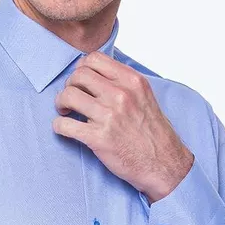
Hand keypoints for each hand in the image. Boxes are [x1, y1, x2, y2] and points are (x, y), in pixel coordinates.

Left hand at [52, 52, 193, 202]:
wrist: (164, 165)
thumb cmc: (154, 134)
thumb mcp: (146, 97)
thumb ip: (124, 84)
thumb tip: (96, 76)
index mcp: (132, 81)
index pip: (94, 59)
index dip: (81, 69)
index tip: (81, 82)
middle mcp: (121, 95)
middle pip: (78, 75)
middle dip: (69, 86)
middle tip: (71, 99)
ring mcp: (109, 116)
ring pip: (68, 95)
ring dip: (61, 103)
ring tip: (66, 112)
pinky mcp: (99, 138)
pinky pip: (65, 125)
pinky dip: (59, 126)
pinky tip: (65, 129)